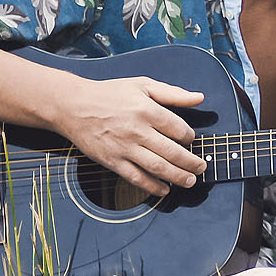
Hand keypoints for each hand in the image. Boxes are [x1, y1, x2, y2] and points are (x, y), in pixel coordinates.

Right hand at [51, 72, 208, 192]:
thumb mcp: (143, 85)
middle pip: (173, 152)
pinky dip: (153, 187)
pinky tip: (164, 189)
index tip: (191, 140)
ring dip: (178, 177)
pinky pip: (137, 178)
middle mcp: (138, 131)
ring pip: (158, 168)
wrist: (74, 106)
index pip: (179, 129)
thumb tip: (199, 98)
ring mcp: (124, 148)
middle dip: (192, 163)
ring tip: (190, 181)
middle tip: (201, 168)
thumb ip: (173, 93)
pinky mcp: (112, 161)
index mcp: (147, 110)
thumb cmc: (110, 94)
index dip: (190, 137)